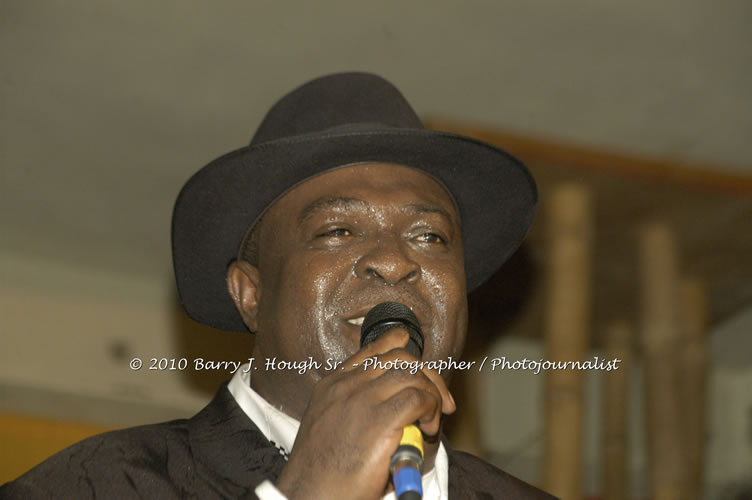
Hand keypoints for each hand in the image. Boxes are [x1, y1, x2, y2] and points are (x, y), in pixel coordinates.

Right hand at [275, 328, 455, 499]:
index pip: (371, 350)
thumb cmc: (321, 473)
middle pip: (399, 359)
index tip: (408, 340)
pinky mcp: (378, 420)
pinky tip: (428, 428)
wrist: (309, 496)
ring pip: (412, 376)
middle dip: (427, 375)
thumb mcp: (329, 426)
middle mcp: (346, 386)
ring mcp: (361, 400)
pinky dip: (431, 410)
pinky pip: (418, 399)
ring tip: (431, 421)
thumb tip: (391, 404)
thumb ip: (353, 408)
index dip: (395, 343)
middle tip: (440, 400)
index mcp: (332, 386)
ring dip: (431, 395)